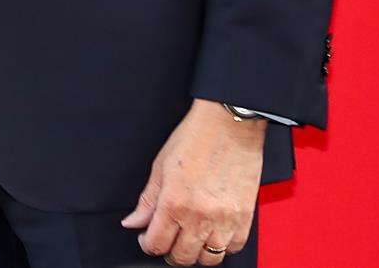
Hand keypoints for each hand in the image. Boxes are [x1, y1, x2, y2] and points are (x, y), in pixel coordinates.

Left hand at [121, 99, 265, 263]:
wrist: (229, 125)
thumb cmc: (195, 138)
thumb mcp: (160, 166)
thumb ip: (147, 200)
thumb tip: (132, 222)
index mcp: (174, 203)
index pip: (157, 244)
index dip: (148, 245)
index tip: (147, 239)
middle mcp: (200, 216)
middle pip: (183, 257)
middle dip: (170, 253)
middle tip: (167, 241)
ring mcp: (225, 219)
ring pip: (210, 258)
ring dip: (197, 253)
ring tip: (190, 240)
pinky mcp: (246, 217)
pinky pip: (235, 247)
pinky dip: (223, 246)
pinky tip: (213, 234)